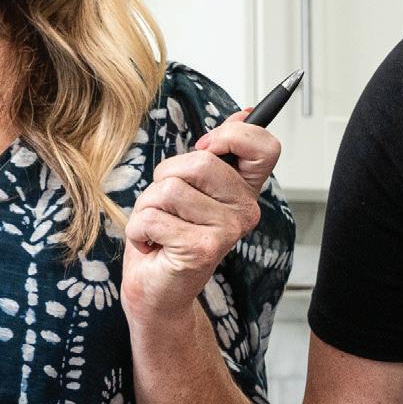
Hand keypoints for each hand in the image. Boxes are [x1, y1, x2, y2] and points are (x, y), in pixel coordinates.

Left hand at [120, 115, 279, 323]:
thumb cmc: (169, 237)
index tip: (206, 146)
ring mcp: (227, 231)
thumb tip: (244, 112)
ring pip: (168, 189)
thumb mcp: (189, 185)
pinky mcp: (202, 249)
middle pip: (199, 161)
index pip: (264, 146)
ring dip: (147, 207)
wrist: (157, 290)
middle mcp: (245, 211)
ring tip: (158, 229)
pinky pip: (152, 217)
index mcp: (245, 190)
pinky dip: (138, 231)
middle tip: (166, 206)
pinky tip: (152, 246)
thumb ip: (214, 153)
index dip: (233, 135)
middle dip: (164, 178)